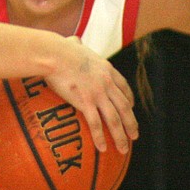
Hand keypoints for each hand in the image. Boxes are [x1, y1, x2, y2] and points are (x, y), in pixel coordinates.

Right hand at [46, 37, 138, 152]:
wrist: (55, 54)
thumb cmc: (60, 49)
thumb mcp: (75, 45)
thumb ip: (78, 45)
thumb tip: (73, 41)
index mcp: (107, 69)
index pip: (124, 87)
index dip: (129, 100)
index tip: (131, 108)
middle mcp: (107, 83)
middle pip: (124, 107)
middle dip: (131, 123)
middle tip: (135, 135)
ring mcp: (98, 93)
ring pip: (114, 119)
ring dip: (121, 135)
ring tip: (124, 148)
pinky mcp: (86, 102)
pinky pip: (96, 123)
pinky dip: (100, 137)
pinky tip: (103, 148)